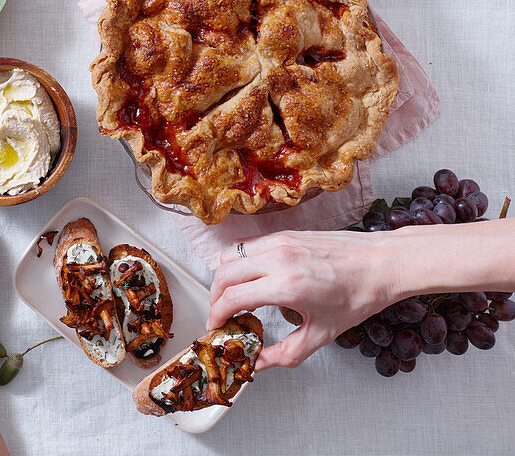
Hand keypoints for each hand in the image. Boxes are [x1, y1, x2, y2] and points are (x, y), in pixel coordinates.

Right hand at [207, 230, 397, 369]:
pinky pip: (247, 245)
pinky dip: (239, 261)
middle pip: (223, 274)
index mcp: (286, 285)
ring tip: (234, 294)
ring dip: (224, 276)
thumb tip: (261, 363)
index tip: (217, 325)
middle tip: (222, 313)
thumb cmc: (358, 295)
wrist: (381, 263)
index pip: (231, 297)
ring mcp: (279, 241)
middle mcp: (278, 258)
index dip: (217, 314)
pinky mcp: (284, 233)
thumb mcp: (323, 333)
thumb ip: (286, 353)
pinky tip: (252, 277)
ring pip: (230, 255)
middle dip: (215, 297)